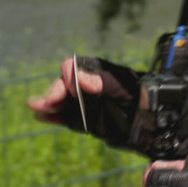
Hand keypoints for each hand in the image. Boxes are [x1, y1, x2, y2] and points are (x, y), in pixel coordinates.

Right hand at [27, 56, 142, 145]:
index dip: (69, 77)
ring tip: (36, 108)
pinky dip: (52, 116)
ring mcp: (82, 102)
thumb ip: (102, 82)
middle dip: (55, 91)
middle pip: (63, 85)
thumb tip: (79, 78)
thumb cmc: (141, 95)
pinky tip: (41, 116)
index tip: (72, 90)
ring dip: (47, 103)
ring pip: (60, 101)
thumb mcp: (123, 87)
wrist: (151, 119)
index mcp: (95, 72)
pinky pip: (63, 117)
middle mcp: (85, 85)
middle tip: (50, 102)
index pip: (73, 68)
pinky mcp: (81, 119)